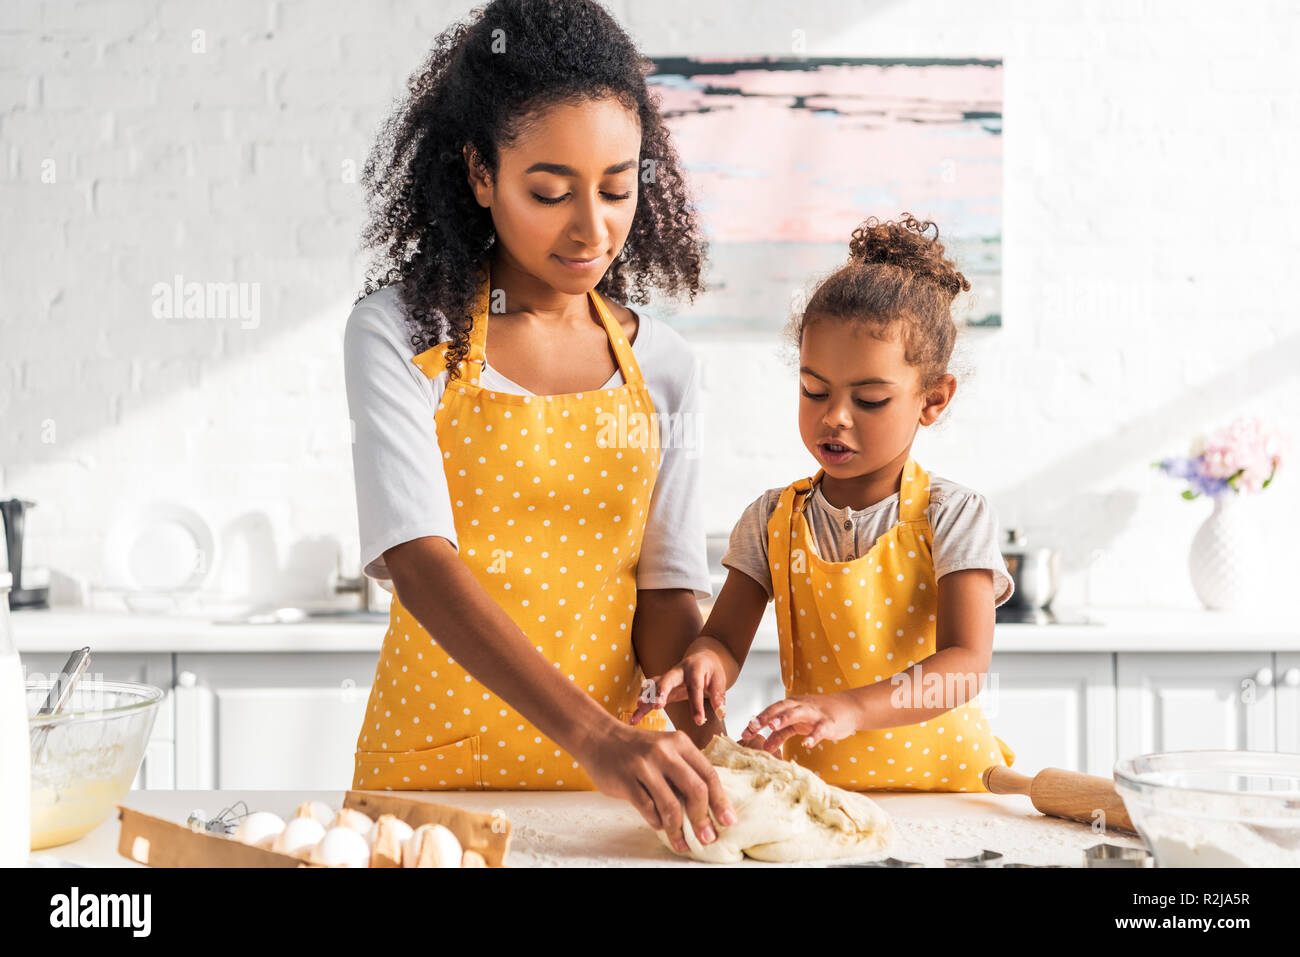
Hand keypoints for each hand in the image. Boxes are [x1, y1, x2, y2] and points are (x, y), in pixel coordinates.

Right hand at [576, 723, 736, 852]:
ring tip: (683, 843)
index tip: (728, 821)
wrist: (598, 737)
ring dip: (679, 829)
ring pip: (671, 805)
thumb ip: (684, 769)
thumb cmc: (636, 748)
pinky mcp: (626, 780)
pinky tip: (661, 827)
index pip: (709, 774)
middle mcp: (665, 752)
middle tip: (708, 838)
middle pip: (695, 790)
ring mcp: (644, 766)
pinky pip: (648, 809)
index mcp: (680, 743)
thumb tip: (709, 805)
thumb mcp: (666, 748)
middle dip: (704, 819)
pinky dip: (657, 822)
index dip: (721, 800)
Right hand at [629, 649, 727, 727]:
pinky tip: (633, 719)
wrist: (703, 659)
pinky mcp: (661, 687)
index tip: (699, 721)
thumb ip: (719, 696)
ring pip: (654, 684)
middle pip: (668, 680)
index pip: (695, 688)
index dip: (697, 705)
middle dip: (661, 691)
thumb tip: (721, 712)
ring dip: (646, 696)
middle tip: (657, 704)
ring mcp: (667, 678)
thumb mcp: (719, 680)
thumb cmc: (711, 671)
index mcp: (695, 669)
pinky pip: (648, 695)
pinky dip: (641, 707)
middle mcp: (678, 671)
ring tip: (639, 707)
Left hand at [738, 693, 859, 755]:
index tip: (744, 732)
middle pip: (781, 707)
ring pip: (798, 712)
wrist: (850, 708)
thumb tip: (765, 746)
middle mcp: (801, 705)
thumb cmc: (820, 715)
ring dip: (784, 718)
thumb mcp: (798, 724)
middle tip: (753, 726)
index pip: (771, 710)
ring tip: (772, 726)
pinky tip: (806, 744)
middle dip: (766, 716)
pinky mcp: (829, 722)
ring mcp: (815, 713)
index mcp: (792, 705)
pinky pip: (820, 729)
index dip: (758, 720)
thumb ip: (781, 733)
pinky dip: (813, 736)